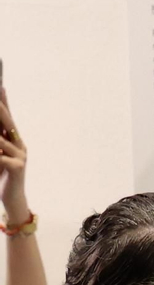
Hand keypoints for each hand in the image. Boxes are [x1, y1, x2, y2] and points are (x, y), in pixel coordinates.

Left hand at [0, 97, 28, 221]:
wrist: (13, 199)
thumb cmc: (3, 175)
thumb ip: (0, 142)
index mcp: (14, 140)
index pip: (8, 116)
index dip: (5, 100)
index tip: (1, 85)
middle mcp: (20, 145)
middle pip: (8, 122)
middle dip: (1, 108)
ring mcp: (20, 156)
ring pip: (0, 140)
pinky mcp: (17, 167)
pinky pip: (0, 156)